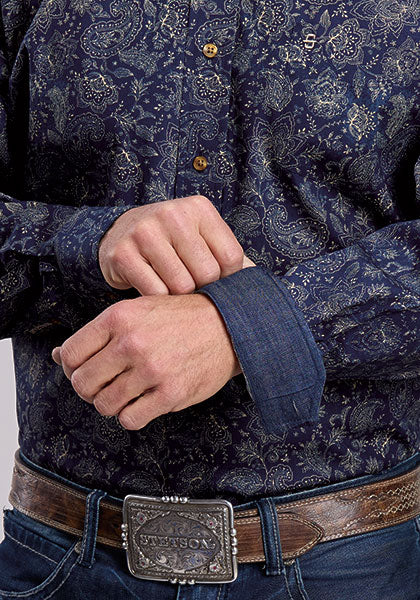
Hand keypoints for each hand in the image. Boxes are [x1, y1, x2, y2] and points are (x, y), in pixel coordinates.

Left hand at [51, 294, 240, 429]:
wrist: (227, 325)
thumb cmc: (179, 318)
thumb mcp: (137, 311)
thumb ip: (99, 333)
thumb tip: (58, 356)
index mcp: (118, 317)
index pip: (70, 355)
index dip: (73, 369)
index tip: (89, 370)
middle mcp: (131, 343)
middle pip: (82, 384)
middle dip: (90, 390)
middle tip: (106, 386)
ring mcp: (151, 369)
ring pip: (104, 405)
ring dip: (112, 404)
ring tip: (128, 393)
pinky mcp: (170, 393)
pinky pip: (130, 419)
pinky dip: (132, 415)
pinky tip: (144, 402)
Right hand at [98, 195, 244, 294]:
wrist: (120, 232)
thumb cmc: (172, 241)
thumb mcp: (201, 237)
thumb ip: (228, 257)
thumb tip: (258, 289)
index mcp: (200, 208)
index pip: (231, 257)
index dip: (227, 279)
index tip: (215, 280)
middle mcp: (173, 214)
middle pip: (207, 274)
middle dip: (202, 288)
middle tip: (191, 286)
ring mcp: (145, 232)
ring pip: (181, 286)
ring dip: (179, 296)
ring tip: (172, 287)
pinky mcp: (123, 253)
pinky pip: (154, 293)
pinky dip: (158, 300)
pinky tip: (154, 289)